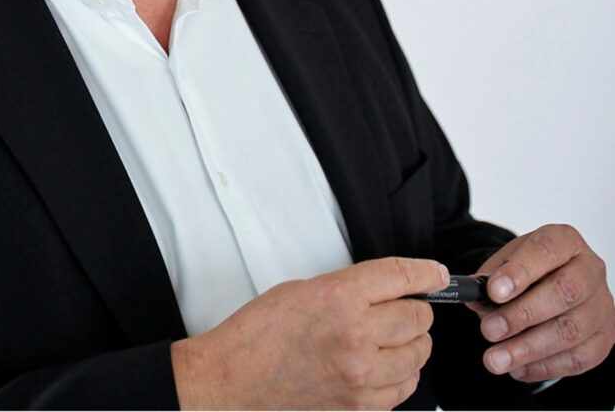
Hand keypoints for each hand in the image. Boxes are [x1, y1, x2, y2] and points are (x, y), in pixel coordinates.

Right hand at [171, 257, 448, 409]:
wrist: (235, 379)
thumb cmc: (259, 333)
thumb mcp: (303, 289)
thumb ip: (349, 288)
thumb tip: (387, 290)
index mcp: (339, 297)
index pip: (401, 277)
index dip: (426, 272)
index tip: (436, 273)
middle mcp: (356, 336)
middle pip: (418, 317)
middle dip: (416, 308)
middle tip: (405, 306)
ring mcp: (361, 375)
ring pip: (417, 354)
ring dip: (412, 342)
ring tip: (394, 336)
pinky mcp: (361, 405)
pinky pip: (404, 387)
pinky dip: (402, 373)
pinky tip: (386, 363)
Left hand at [470, 224, 614, 382]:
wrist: (555, 280)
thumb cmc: (531, 268)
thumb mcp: (508, 260)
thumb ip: (492, 277)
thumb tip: (477, 302)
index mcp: (565, 241)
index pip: (546, 251)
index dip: (520, 272)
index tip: (493, 291)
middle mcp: (589, 270)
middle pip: (563, 293)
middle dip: (522, 315)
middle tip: (489, 330)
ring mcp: (602, 306)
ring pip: (570, 331)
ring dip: (528, 348)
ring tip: (496, 358)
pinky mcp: (604, 338)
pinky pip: (578, 359)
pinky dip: (544, 366)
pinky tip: (518, 367)